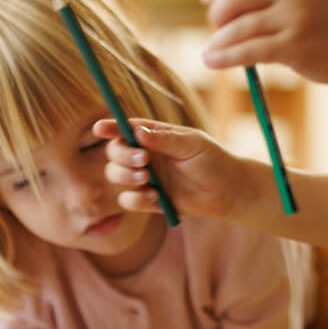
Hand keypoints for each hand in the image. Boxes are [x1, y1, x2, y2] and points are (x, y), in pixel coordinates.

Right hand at [98, 118, 249, 219]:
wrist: (228, 191)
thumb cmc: (212, 160)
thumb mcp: (193, 144)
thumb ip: (165, 139)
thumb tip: (137, 133)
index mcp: (154, 136)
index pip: (125, 129)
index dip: (110, 128)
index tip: (99, 129)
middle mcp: (145, 156)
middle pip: (114, 152)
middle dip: (121, 155)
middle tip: (143, 161)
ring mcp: (145, 178)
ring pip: (115, 175)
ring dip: (124, 176)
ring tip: (147, 179)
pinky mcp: (149, 201)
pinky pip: (128, 200)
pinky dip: (135, 199)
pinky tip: (153, 197)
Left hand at [201, 0, 327, 87]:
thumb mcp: (308, 1)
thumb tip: (227, 5)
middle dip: (218, 10)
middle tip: (215, 28)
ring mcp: (295, 19)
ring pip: (241, 25)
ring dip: (218, 39)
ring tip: (208, 52)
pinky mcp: (295, 47)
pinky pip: (249, 50)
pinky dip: (226, 56)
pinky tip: (212, 61)